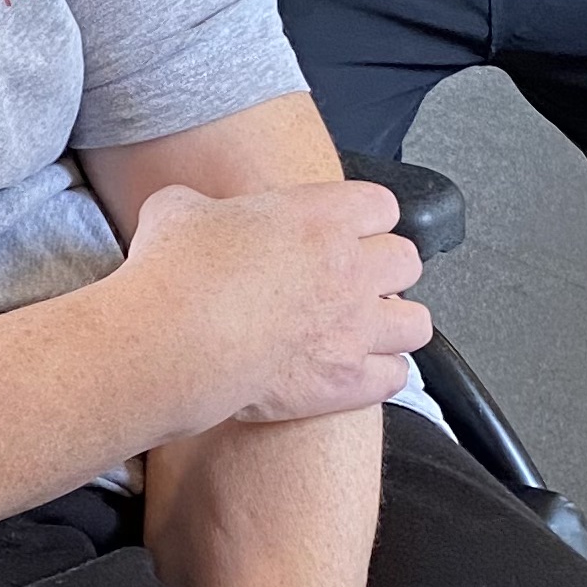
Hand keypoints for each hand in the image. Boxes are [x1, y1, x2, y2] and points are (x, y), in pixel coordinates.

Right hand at [121, 178, 429, 429]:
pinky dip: (381, 375)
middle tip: (354, 282)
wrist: (171, 344)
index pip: (381, 206)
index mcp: (319, 217)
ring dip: (394, 325)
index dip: (365, 220)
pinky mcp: (347, 381)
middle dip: (385, 270)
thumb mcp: (176, 209)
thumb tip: (194, 216)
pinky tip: (357, 373)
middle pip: (407, 260)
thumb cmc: (172, 276)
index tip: (348, 232)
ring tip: (366, 330)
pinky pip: (396, 377)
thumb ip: (202, 206)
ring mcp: (355, 327)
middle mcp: (350, 268)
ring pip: (415, 322)